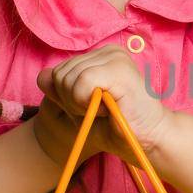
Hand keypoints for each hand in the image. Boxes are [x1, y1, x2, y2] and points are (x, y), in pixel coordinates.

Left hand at [32, 45, 170, 166]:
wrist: (149, 141)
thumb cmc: (116, 127)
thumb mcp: (78, 108)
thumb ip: (59, 92)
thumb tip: (43, 75)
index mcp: (100, 57)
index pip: (58, 72)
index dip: (66, 98)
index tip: (92, 109)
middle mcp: (108, 51)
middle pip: (60, 75)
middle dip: (72, 101)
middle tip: (100, 112)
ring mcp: (115, 57)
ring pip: (68, 79)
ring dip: (81, 104)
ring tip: (107, 110)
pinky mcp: (119, 69)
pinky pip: (81, 83)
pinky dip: (86, 103)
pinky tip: (108, 108)